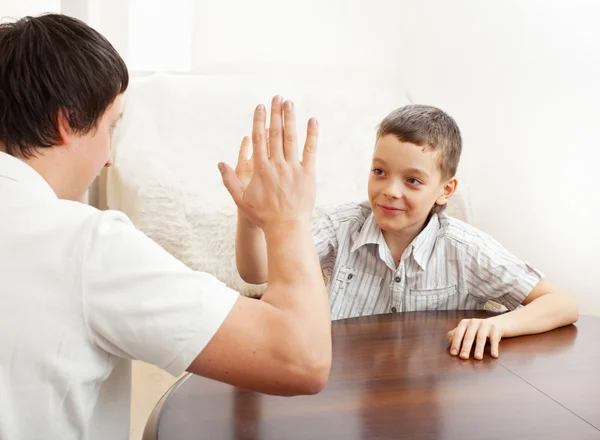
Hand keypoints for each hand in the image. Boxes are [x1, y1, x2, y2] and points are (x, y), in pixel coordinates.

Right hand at [219, 95, 317, 230]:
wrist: (286, 227)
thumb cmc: (263, 215)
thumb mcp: (241, 199)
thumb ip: (230, 180)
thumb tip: (220, 163)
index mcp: (261, 169)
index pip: (259, 139)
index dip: (259, 121)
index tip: (260, 106)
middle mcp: (276, 165)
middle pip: (275, 134)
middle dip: (276, 114)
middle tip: (277, 97)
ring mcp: (293, 168)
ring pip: (291, 138)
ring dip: (290, 119)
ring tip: (290, 103)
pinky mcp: (307, 174)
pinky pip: (311, 150)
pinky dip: (312, 134)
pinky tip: (312, 120)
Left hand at [447, 318, 502, 359]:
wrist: (496, 323)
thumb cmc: (476, 330)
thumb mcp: (465, 330)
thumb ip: (456, 335)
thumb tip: (450, 341)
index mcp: (464, 323)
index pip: (458, 333)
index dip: (455, 343)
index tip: (453, 353)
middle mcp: (474, 322)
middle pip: (469, 336)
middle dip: (466, 347)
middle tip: (463, 357)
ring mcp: (485, 325)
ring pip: (481, 337)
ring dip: (479, 348)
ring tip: (478, 358)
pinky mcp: (495, 329)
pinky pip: (494, 339)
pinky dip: (494, 347)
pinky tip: (494, 355)